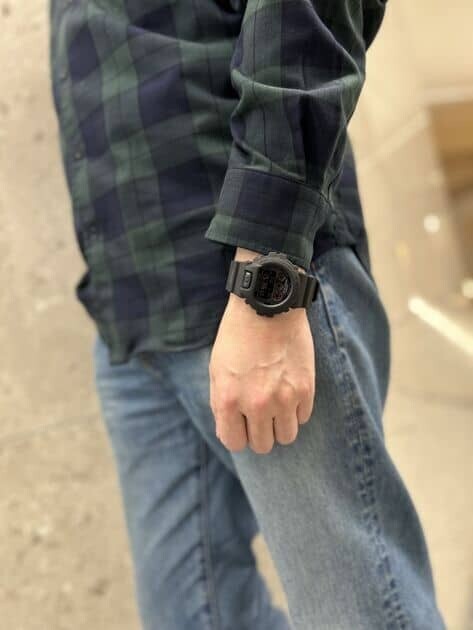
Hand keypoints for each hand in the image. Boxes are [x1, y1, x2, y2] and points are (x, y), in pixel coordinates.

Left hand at [208, 248, 315, 454]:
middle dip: (259, 432)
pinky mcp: (306, 389)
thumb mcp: (217, 370)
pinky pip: (303, 418)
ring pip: (286, 437)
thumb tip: (232, 431)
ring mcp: (284, 398)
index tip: (240, 423)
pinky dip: (296, 410)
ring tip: (276, 405)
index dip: (237, 435)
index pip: (234, 443)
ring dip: (280, 425)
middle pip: (263, 445)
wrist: (268, 306)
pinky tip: (289, 390)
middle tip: (259, 413)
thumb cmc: (237, 336)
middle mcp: (257, 404)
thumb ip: (223, 404)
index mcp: (228, 400)